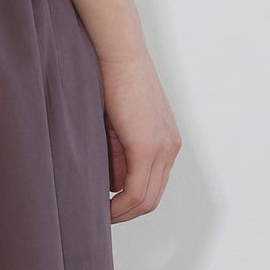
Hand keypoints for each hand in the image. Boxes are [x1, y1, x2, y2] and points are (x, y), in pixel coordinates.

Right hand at [98, 40, 179, 220]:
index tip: (108, 207)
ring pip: (145, 199)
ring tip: (99, 214)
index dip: (131, 203)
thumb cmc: (113, 79)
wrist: (118, 53)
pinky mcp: (147, 147)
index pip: (154, 186)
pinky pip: (136, 190)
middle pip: (152, 198)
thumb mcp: (118, 124)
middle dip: (126, 213)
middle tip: (101, 217)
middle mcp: (170, 147)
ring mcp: (162, 148)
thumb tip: (113, 183)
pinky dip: (119, 205)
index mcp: (166, 141)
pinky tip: (102, 207)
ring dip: (121, 212)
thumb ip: (119, 153)